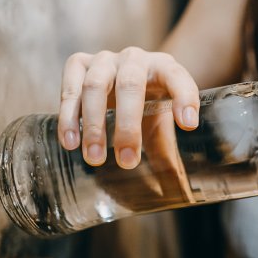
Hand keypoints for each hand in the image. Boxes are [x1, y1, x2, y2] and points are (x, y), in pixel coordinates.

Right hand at [58, 47, 199, 168]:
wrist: (122, 80)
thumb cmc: (146, 105)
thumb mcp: (161, 126)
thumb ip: (168, 155)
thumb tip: (180, 198)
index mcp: (165, 68)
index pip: (178, 77)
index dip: (184, 98)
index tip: (188, 125)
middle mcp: (135, 59)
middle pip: (130, 86)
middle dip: (128, 126)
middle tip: (127, 162)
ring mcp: (105, 59)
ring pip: (95, 86)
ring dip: (94, 124)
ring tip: (94, 158)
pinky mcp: (78, 63)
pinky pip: (70, 86)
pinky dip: (68, 115)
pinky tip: (70, 142)